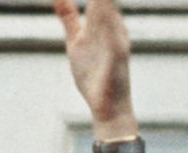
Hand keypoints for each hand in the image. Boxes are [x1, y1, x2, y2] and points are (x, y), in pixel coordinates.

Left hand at [54, 0, 139, 145]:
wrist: (108, 107)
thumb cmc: (93, 75)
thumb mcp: (76, 40)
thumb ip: (69, 17)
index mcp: (105, 20)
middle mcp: (114, 26)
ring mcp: (117, 39)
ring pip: (110, 9)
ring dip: (105, 0)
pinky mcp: (118, 55)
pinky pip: (114, 34)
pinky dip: (110, 22)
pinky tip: (104, 11)